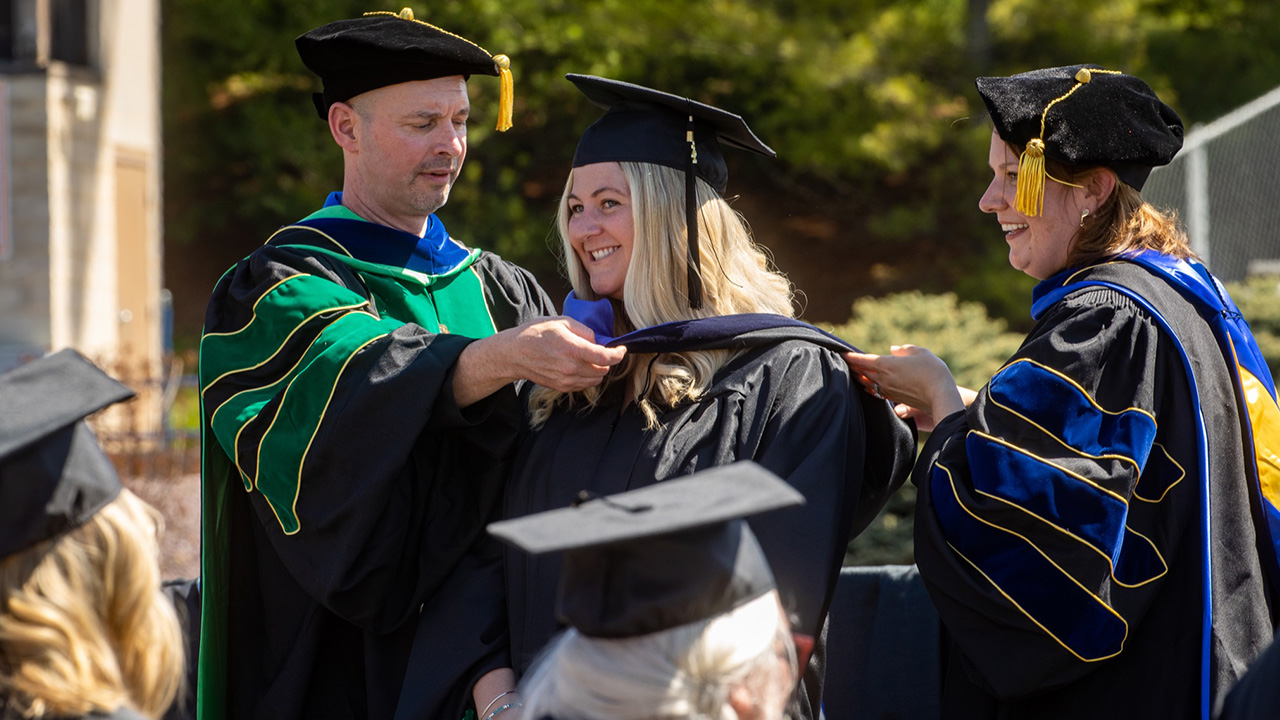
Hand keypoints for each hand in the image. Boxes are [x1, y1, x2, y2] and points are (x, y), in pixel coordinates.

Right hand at [453, 317, 626, 405]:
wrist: (514, 354)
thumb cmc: (535, 334)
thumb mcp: (561, 322)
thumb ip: (584, 330)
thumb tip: (597, 340)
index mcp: (572, 349)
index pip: (605, 357)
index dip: (618, 354)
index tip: (622, 349)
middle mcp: (570, 368)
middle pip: (603, 370)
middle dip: (607, 360)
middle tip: (601, 350)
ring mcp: (566, 380)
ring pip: (595, 380)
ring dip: (598, 370)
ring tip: (589, 358)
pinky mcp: (562, 387)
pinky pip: (584, 385)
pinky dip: (588, 377)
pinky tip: (579, 366)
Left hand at [844, 345, 964, 430]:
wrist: (940, 396)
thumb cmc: (932, 371)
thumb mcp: (920, 353)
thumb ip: (905, 349)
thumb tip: (894, 349)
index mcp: (886, 365)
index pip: (862, 360)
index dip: (851, 357)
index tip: (842, 353)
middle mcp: (883, 378)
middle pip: (861, 372)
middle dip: (852, 366)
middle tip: (844, 362)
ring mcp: (887, 390)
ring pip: (867, 383)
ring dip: (859, 377)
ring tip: (853, 373)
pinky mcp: (894, 399)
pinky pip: (876, 391)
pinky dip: (869, 386)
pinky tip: (868, 385)